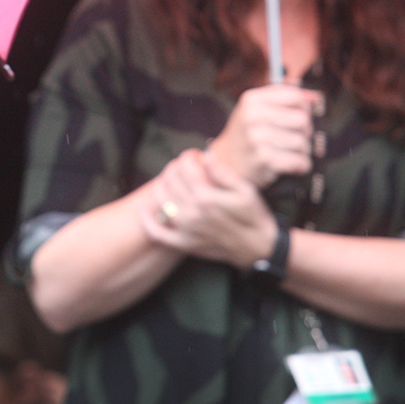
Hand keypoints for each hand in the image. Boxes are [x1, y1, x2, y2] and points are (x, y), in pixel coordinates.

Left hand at [138, 150, 278, 268]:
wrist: (259, 249)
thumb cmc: (255, 216)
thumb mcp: (246, 190)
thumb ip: (222, 172)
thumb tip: (205, 154)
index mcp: (207, 197)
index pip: (185, 167)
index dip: (188, 156)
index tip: (195, 155)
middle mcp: (192, 213)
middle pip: (171, 180)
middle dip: (176, 167)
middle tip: (186, 167)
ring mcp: (185, 230)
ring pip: (160, 199)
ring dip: (162, 184)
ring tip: (173, 180)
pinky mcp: (183, 243)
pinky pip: (156, 232)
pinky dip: (147, 219)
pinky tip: (145, 208)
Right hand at [207, 84, 320, 185]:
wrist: (226, 163)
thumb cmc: (247, 135)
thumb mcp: (257, 110)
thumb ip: (284, 99)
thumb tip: (316, 97)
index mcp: (251, 99)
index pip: (295, 96)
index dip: (304, 108)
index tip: (299, 118)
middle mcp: (252, 116)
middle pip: (302, 120)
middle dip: (305, 132)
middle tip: (295, 139)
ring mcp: (256, 137)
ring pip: (302, 142)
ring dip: (303, 151)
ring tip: (290, 153)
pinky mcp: (263, 159)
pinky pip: (299, 161)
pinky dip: (301, 165)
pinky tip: (293, 165)